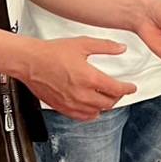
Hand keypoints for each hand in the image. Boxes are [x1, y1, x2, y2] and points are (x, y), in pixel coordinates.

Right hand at [16, 36, 136, 121]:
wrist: (29, 62)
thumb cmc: (51, 53)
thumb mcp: (82, 44)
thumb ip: (105, 46)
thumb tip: (120, 48)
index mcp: (89, 78)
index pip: (116, 89)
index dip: (127, 89)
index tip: (131, 87)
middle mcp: (82, 94)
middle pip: (109, 103)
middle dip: (117, 97)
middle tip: (119, 91)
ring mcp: (71, 103)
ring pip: (97, 111)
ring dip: (105, 105)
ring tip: (106, 98)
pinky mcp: (62, 108)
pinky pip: (82, 117)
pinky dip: (91, 114)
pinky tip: (92, 108)